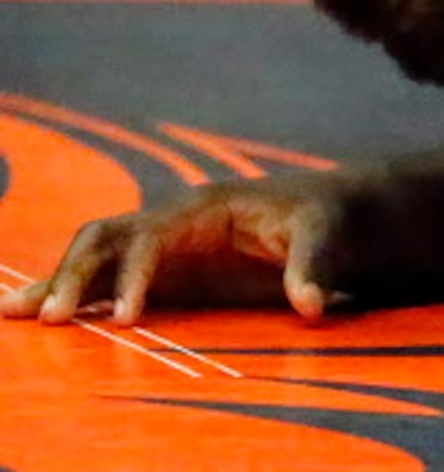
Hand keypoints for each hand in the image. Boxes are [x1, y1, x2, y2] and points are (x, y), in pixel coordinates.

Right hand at [0, 176, 358, 325]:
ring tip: (15, 313)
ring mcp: (165, 245)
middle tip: (52, 317)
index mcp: (206, 208)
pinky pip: (110, 281)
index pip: (153, 237)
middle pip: (107, 238)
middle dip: (77, 273)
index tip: (133, 318)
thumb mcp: (326, 235)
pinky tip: (44, 315)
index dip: (139, 275)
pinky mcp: (165, 271)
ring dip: (60, 282)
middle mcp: (173, 222)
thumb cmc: (325, 218)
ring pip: (97, 257)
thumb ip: (313, 267)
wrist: (330, 213)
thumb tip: (311, 306)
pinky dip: (77, 296)